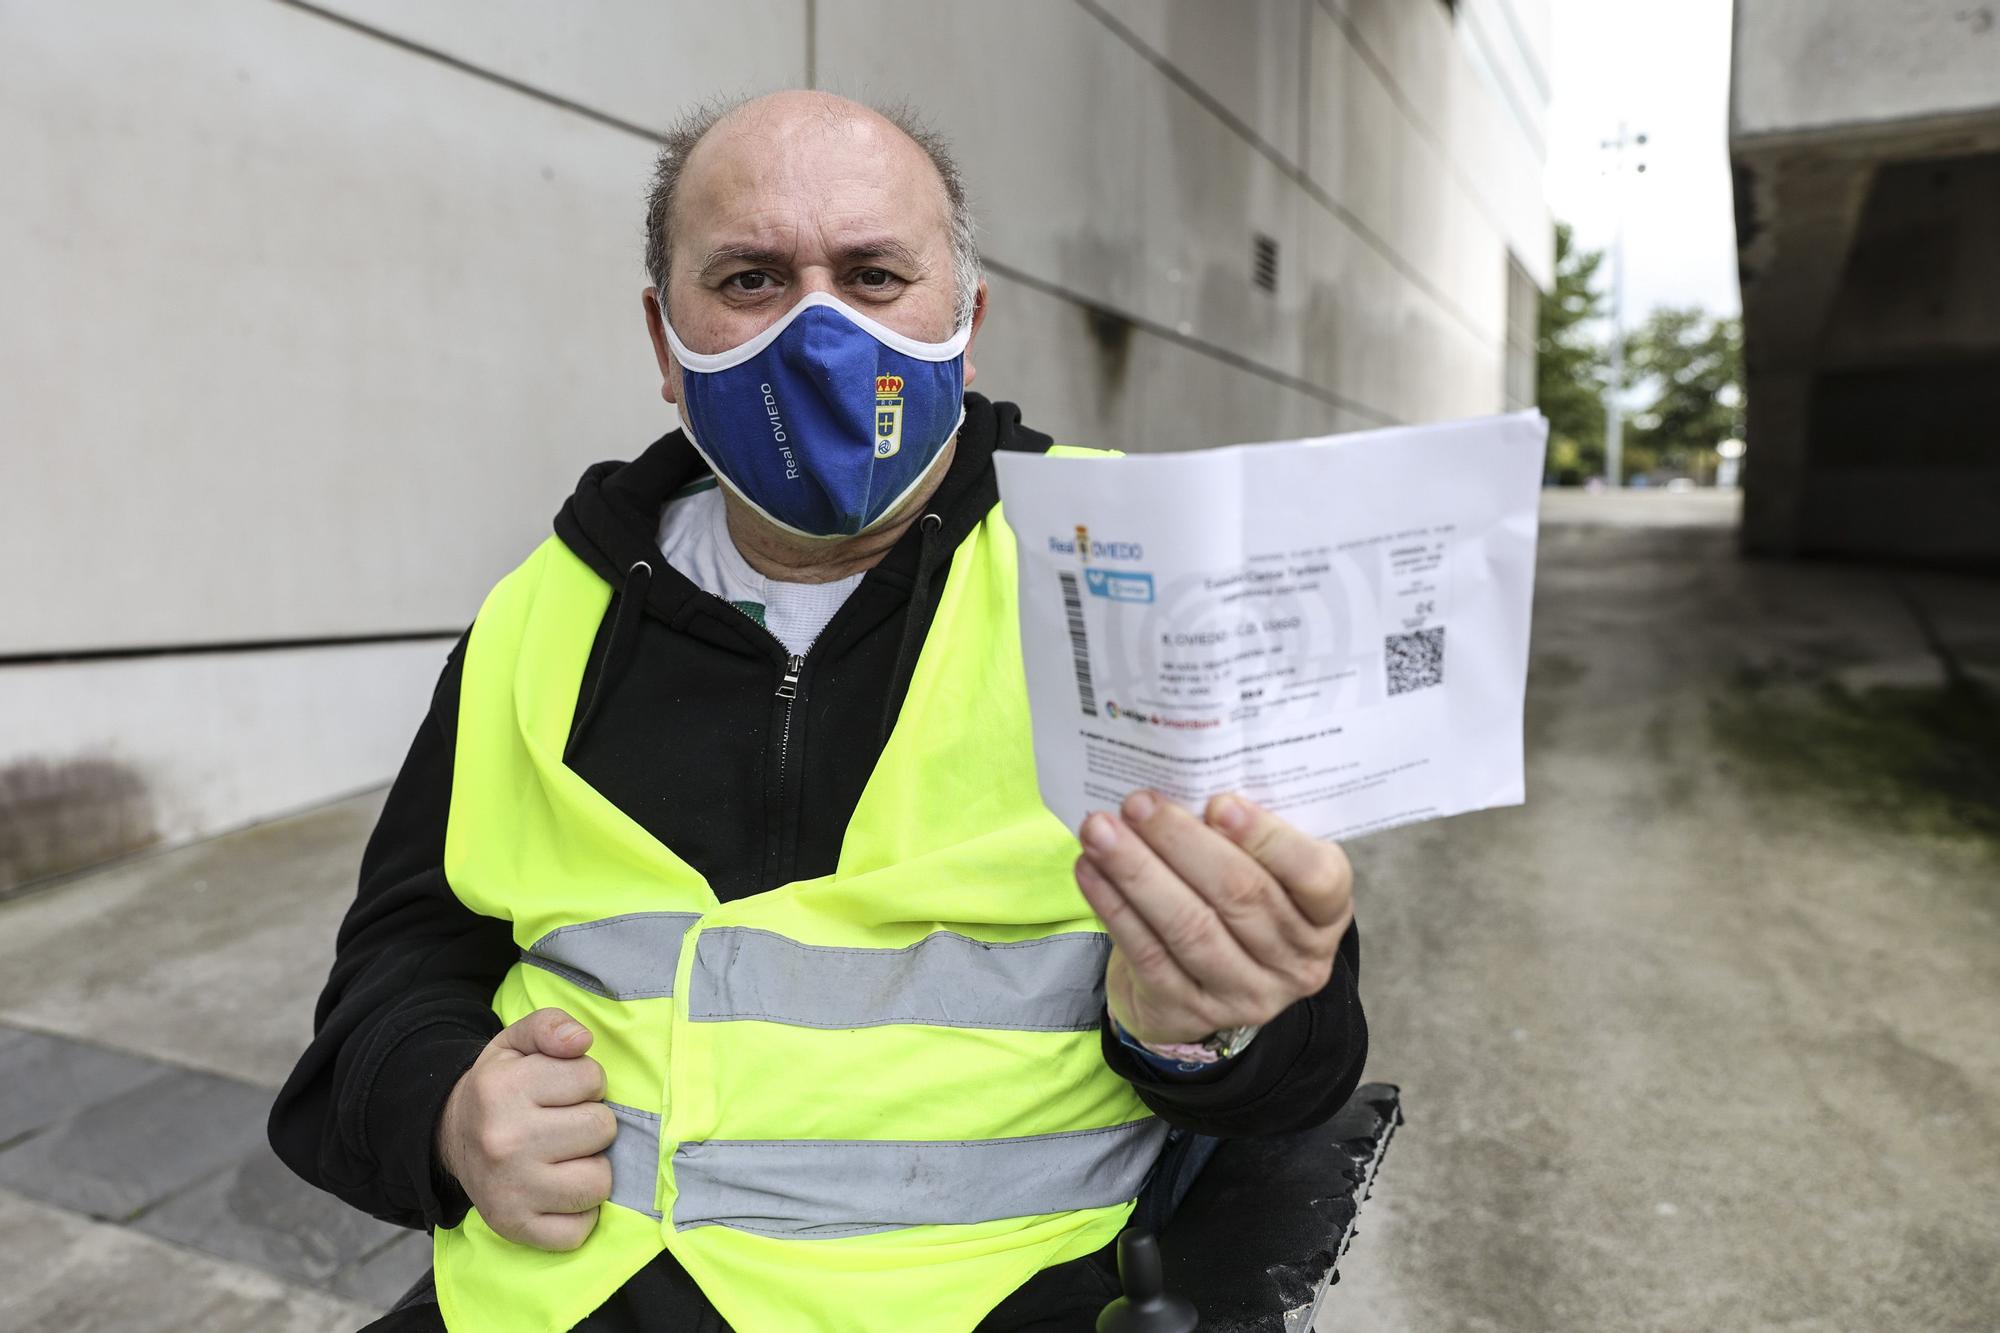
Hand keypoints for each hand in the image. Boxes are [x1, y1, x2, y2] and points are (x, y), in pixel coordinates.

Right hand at [436, 1007, 617, 1250]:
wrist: (451, 1137)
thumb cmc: (499, 1087)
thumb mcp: (516, 1043)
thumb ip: (550, 1026)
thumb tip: (582, 1040)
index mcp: (504, 1089)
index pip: (592, 1079)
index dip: (585, 1082)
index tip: (562, 1091)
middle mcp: (504, 1141)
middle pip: (602, 1128)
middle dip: (592, 1123)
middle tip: (564, 1125)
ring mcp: (509, 1190)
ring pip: (599, 1182)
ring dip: (591, 1168)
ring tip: (565, 1157)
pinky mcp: (514, 1228)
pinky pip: (579, 1230)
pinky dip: (578, 1215)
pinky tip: (558, 1192)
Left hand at [1074, 791, 1353, 1047]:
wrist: (1202, 983)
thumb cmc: (1235, 900)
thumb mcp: (1260, 868)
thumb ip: (1242, 834)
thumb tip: (1181, 781)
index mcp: (1326, 914)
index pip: (1316, 877)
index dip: (1269, 840)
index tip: (1218, 802)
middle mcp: (1297, 962)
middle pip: (1240, 896)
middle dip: (1182, 842)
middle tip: (1138, 802)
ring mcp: (1246, 996)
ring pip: (1189, 927)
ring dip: (1138, 872)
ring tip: (1100, 831)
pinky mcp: (1191, 1014)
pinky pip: (1149, 955)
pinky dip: (1115, 907)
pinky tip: (1090, 870)